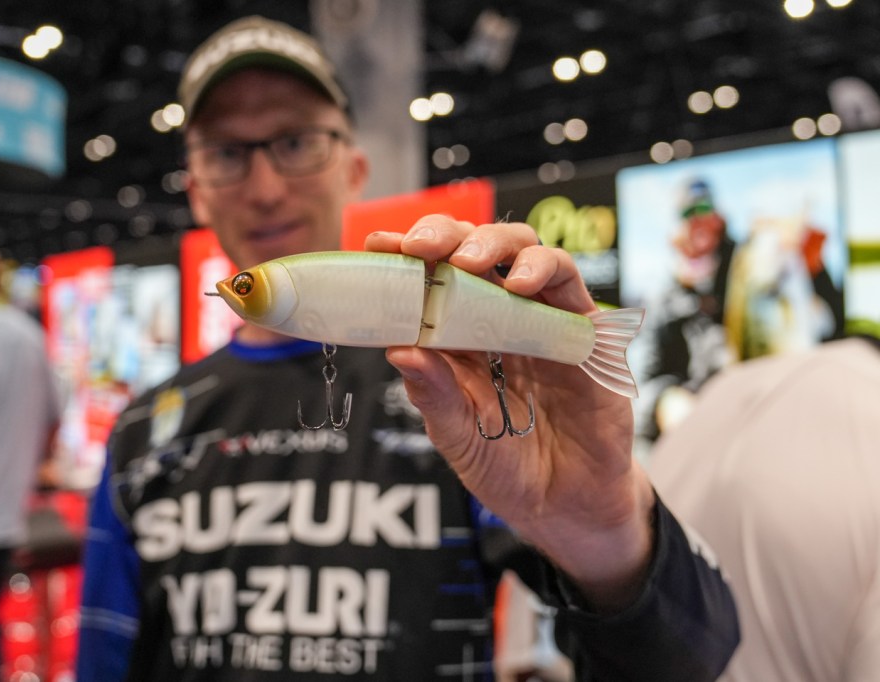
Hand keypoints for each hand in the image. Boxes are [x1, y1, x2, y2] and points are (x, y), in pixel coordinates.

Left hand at [365, 215, 654, 611]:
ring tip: (467, 263)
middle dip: (444, 236)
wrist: (566, 507)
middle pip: (474, 251)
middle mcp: (499, 319)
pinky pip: (569, 283)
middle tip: (418, 247)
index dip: (405, 257)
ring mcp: (543, 320)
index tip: (379, 245)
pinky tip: (519, 286)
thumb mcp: (458, 436)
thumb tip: (397, 349)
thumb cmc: (507, 468)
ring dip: (492, 244)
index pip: (431, 280)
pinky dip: (543, 271)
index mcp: (458, 338)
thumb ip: (435, 394)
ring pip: (523, 251)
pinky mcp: (585, 331)